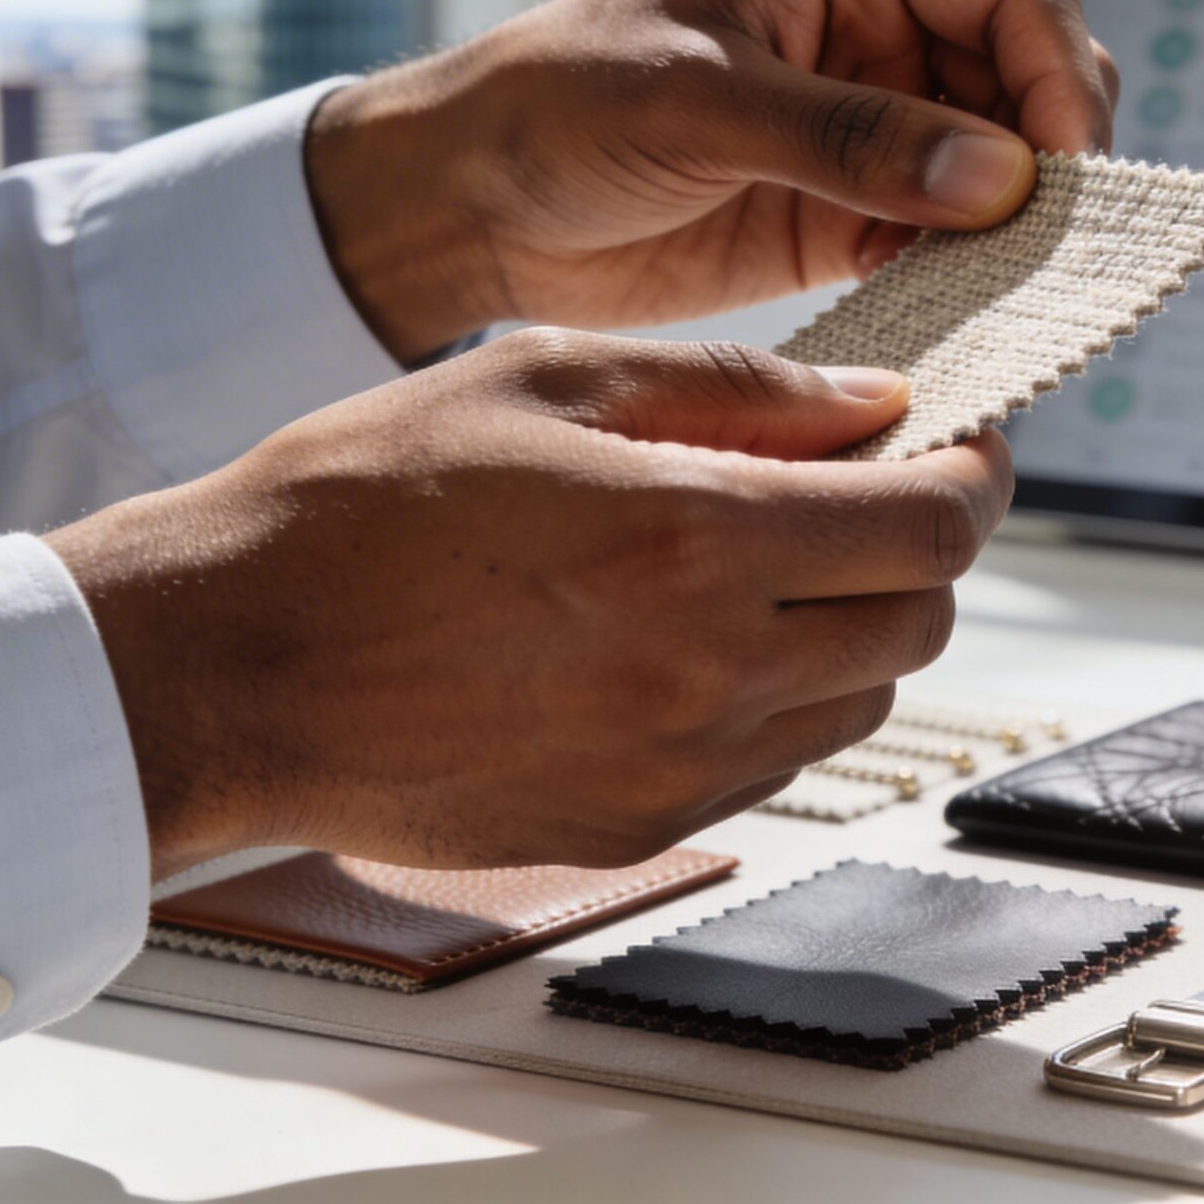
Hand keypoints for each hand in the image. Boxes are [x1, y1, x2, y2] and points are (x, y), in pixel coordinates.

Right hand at [46, 331, 1011, 878]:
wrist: (231, 664)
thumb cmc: (360, 505)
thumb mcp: (544, 377)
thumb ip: (734, 387)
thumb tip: (874, 403)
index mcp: (697, 537)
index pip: (933, 523)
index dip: (973, 474)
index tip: (959, 445)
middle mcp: (709, 671)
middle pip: (923, 618)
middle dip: (921, 545)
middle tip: (867, 490)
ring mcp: (677, 767)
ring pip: (863, 700)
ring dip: (856, 625)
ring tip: (770, 562)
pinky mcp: (635, 826)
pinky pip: (776, 762)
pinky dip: (780, 697)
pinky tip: (699, 639)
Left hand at [303, 0, 1117, 358]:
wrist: (472, 202)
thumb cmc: (555, 107)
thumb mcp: (697, 104)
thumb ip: (849, 137)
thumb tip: (997, 174)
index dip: (1060, 83)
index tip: (1064, 177)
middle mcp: (876, 24)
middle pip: (1030, 80)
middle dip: (1055, 158)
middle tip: (1053, 246)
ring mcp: (870, 121)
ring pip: (1004, 166)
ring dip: (1021, 227)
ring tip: (1019, 289)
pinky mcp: (850, 209)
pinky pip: (949, 237)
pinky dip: (971, 273)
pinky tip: (966, 312)